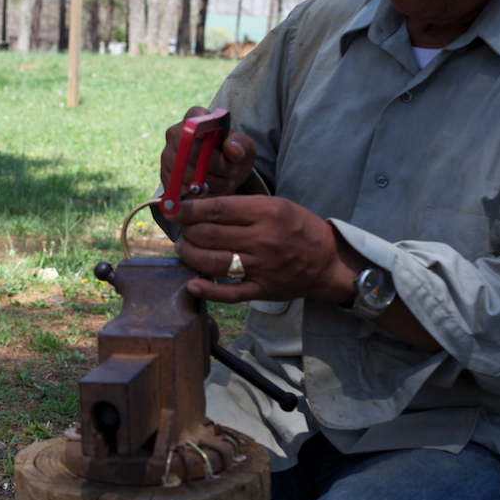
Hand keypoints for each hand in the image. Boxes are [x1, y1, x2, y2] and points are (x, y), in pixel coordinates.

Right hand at [160, 106, 257, 197]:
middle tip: (231, 171)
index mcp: (196, 119)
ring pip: (188, 173)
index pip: (195, 116)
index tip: (214, 140)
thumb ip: (242, 145)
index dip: (203, 128)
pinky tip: (211, 190)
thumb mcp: (246, 150)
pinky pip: (182, 188)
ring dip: (212, 182)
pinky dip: (200, 194)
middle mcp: (176, 134)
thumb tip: (230, 149)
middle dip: (217, 165)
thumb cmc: (233, 159)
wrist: (223, 179)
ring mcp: (168, 156)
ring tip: (224, 181)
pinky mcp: (166, 177)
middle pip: (192, 151)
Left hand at [171, 195, 363, 303]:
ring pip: (213, 261)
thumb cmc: (297, 228)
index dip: (189, 209)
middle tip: (183, 231)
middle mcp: (263, 239)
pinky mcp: (261, 289)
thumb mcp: (275, 205)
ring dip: (190, 255)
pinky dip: (208, 290)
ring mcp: (261, 267)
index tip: (173, 208)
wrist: (327, 262)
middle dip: (187, 232)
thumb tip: (199, 206)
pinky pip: (229, 293)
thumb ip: (241, 206)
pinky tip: (193, 284)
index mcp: (266, 212)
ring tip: (185, 250)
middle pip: (209, 235)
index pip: (218, 209)